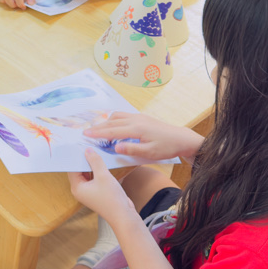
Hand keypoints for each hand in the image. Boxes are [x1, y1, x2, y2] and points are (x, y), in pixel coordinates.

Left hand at [68, 149, 134, 220]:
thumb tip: (87, 150)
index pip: (72, 168)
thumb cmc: (111, 198)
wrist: (124, 216)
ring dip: (92, 165)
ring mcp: (89, 192)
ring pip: (88, 174)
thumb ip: (95, 161)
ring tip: (96, 152)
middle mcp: (80, 190)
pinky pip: (94, 178)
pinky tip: (102, 163)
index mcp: (77, 187)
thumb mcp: (103, 176)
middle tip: (88, 146)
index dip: (76, 157)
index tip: (80, 145)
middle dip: (85, 159)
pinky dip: (97, 171)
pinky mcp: (97, 193)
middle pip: (79, 170)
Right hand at [84, 111, 203, 162]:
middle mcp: (135, 120)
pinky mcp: (141, 118)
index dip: (98, 133)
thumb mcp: (149, 153)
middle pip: (111, 121)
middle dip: (98, 127)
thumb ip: (131, 149)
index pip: (112, 130)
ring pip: (117, 116)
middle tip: (86, 132)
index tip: (86, 135)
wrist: (181, 138)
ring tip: (97, 130)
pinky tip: (112, 125)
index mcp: (136, 128)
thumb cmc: (166, 147)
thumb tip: (115, 147)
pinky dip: (114, 120)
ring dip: (106, 122)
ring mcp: (138, 117)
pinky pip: (123, 116)